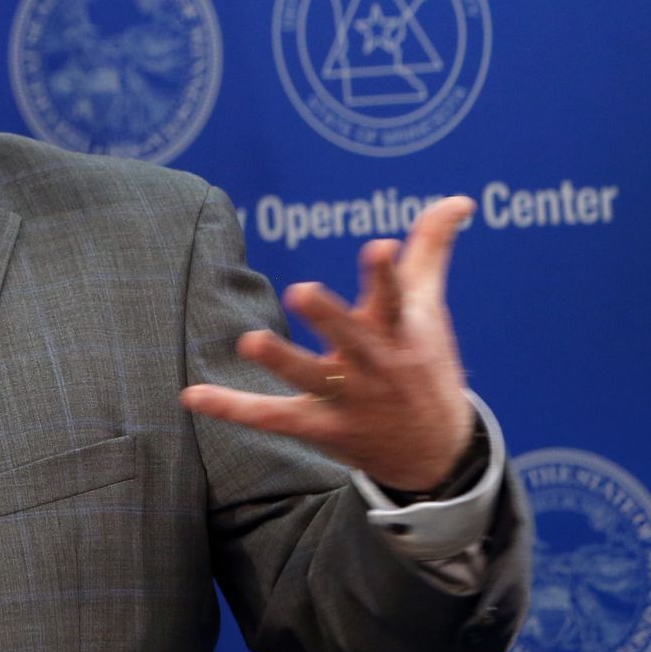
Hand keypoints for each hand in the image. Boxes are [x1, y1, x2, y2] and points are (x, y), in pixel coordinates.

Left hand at [181, 196, 476, 492]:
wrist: (436, 453)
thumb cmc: (424, 363)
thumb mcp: (428, 309)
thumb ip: (431, 249)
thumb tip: (459, 198)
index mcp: (399, 331)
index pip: (395, 298)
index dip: (386, 274)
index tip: (379, 246)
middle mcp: (374, 365)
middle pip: (352, 338)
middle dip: (330, 316)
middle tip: (302, 290)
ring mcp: (348, 399)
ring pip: (311, 378)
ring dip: (282, 360)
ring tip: (249, 340)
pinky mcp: (321, 428)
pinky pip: (272, 417)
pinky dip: (232, 408)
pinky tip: (191, 395)